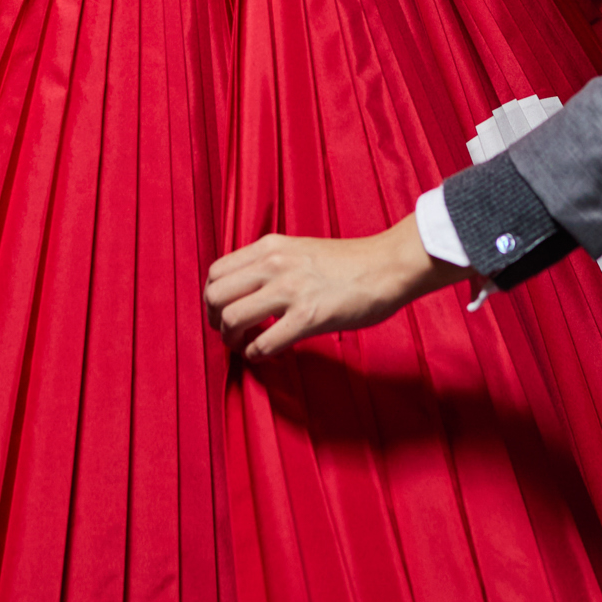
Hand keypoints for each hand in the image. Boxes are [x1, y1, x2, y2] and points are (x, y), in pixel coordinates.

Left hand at [204, 214, 461, 360]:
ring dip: (233, 340)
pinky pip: (263, 343)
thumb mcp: (300, 250)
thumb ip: (271, 264)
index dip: (212, 299)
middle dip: (215, 321)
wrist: (388, 265)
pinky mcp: (308, 316)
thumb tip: (248, 292)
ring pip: (232, 319)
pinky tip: (269, 355)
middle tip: (231, 334)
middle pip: (215, 296)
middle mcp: (274, 264)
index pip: (216, 272)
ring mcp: (290, 290)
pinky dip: (257, 355)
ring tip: (248, 345)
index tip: (223, 313)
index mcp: (270, 246)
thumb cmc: (349, 263)